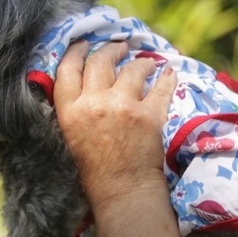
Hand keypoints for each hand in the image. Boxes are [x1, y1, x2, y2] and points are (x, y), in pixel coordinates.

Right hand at [53, 41, 176, 209]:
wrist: (123, 192)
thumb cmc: (95, 171)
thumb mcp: (72, 136)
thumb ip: (77, 109)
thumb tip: (89, 84)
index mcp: (70, 111)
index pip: (68, 69)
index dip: (76, 51)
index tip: (84, 44)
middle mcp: (94, 104)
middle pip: (100, 61)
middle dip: (111, 50)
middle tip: (119, 47)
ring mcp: (123, 107)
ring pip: (132, 68)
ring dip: (140, 62)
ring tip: (146, 63)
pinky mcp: (149, 115)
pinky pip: (161, 87)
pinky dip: (167, 78)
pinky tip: (169, 73)